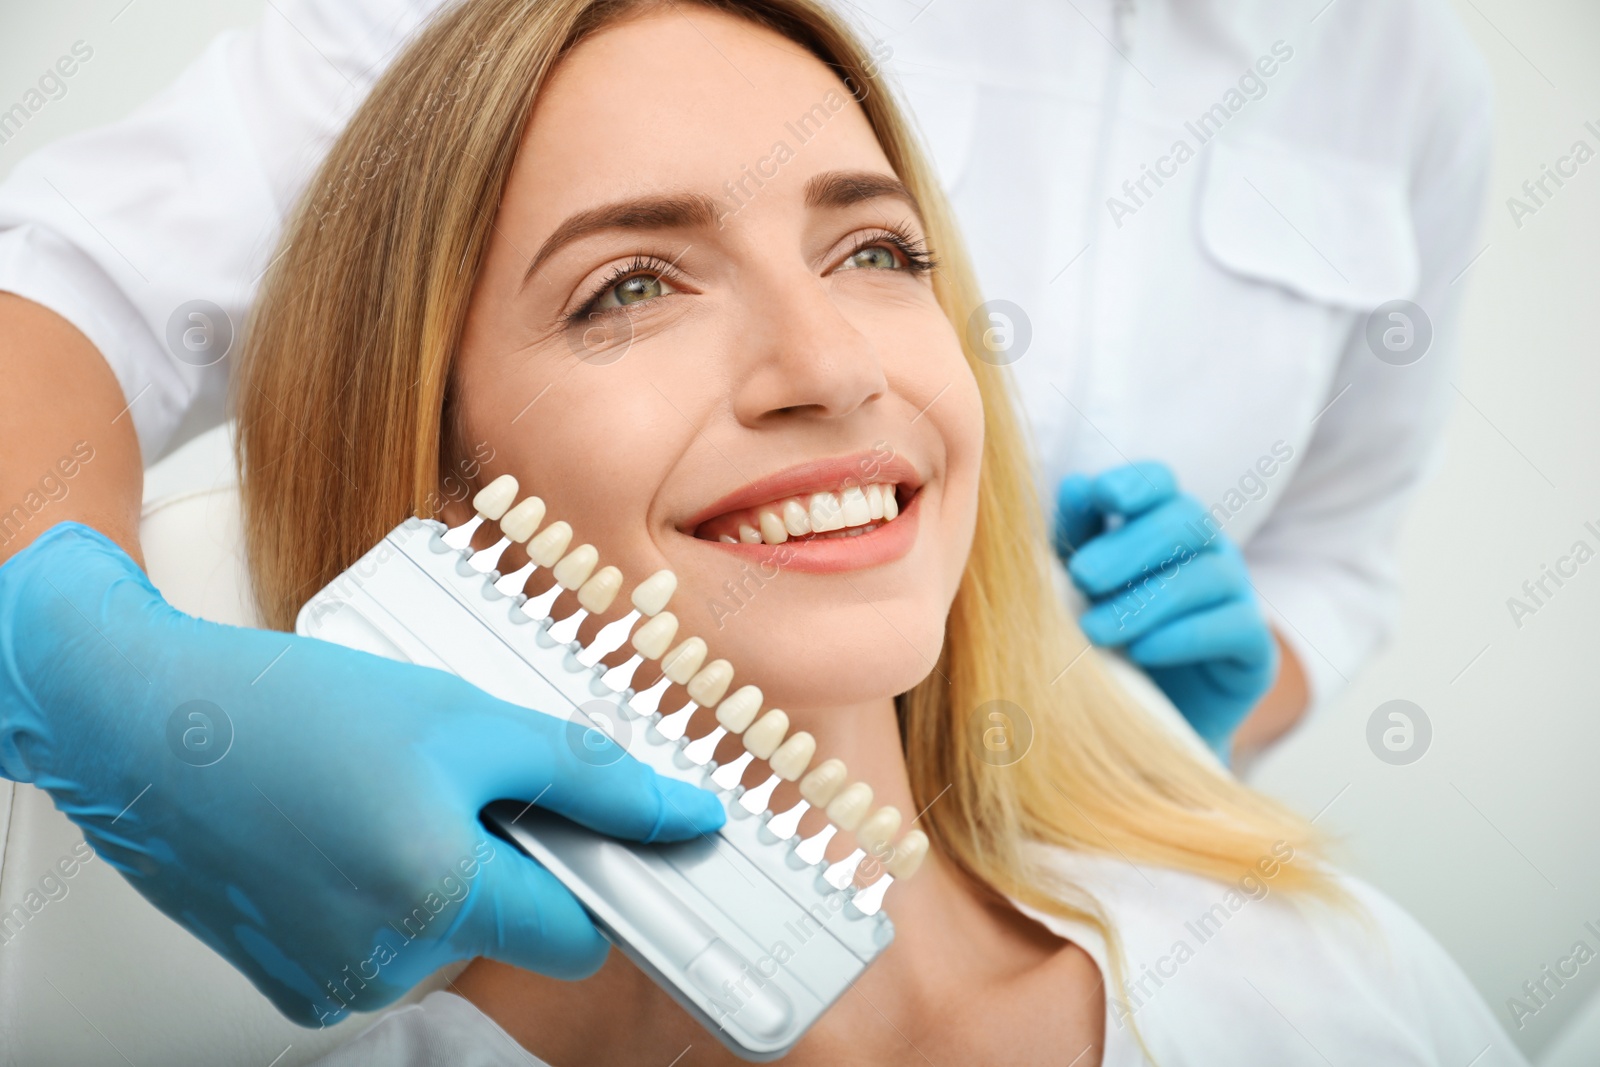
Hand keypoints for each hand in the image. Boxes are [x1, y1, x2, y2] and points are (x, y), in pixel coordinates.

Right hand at [0, 522, 723, 1025]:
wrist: (145, 725)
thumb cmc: (296, 711)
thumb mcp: (469, 719)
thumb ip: (591, 778)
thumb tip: (686, 818)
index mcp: (436, 900)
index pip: (580, 938)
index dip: (603, 882)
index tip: (619, 847)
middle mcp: (384, 966)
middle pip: (513, 930)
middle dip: (513, 861)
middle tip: (468, 780)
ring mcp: (332, 984)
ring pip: (449, 934)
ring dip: (446, 869)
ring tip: (388, 792)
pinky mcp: (292, 982)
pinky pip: (387, 944)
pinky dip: (388, 892)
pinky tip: (346, 826)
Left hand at [1054, 462, 1277, 759]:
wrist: (1144, 719)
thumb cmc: (1107, 640)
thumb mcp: (1082, 588)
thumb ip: (1078, 538)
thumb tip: (1076, 485)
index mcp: (1164, 527)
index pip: (1161, 484)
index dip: (1136, 482)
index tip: (1101, 494)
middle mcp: (1209, 551)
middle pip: (1185, 522)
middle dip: (1129, 546)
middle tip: (1083, 576)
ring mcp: (1238, 597)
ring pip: (1206, 577)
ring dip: (1146, 601)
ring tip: (1094, 629)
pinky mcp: (1255, 649)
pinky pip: (1233, 627)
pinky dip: (1184, 636)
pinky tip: (1142, 651)